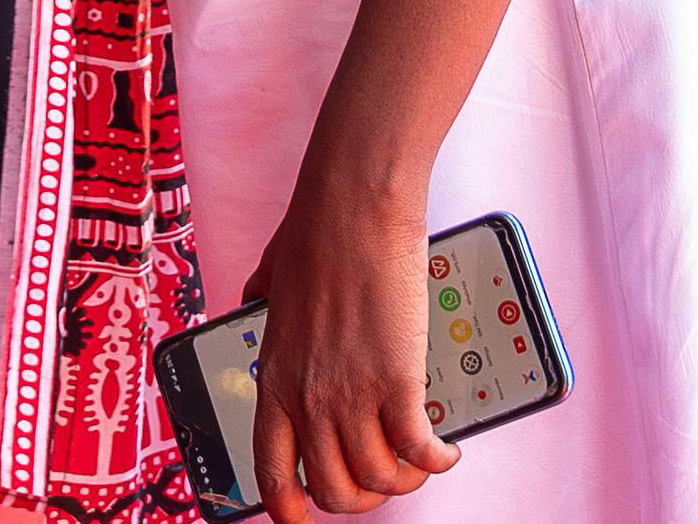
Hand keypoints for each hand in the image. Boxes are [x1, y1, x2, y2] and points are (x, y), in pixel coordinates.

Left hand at [246, 172, 459, 517]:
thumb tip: (252, 298)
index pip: (270, 471)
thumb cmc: (314, 230)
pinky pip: (418, 452)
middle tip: (381, 477)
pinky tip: (445, 449)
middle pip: (333, 490)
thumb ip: (261, 299)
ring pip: (378, 480)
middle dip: (361, 498)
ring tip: (419, 460)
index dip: (288, 509)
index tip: (303, 518)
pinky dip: (437, 461)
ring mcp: (351, 395)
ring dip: (404, 481)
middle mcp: (307, 397)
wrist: (353, 205)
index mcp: (273, 378)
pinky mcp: (396, 384)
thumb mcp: (269, 276)